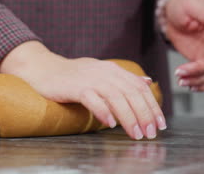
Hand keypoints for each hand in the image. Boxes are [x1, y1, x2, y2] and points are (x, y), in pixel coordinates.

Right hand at [0, 41, 166, 139]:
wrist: (43, 69)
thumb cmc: (73, 75)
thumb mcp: (101, 72)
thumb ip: (124, 78)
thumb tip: (148, 82)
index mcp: (113, 70)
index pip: (139, 88)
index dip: (152, 106)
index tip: (160, 124)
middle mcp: (104, 72)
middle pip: (131, 93)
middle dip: (144, 114)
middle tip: (151, 133)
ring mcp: (90, 79)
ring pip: (116, 97)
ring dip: (128, 117)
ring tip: (136, 134)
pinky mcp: (75, 87)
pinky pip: (92, 99)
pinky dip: (103, 111)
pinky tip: (110, 123)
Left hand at [165, 0, 203, 91]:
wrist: (171, 14)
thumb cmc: (183, 5)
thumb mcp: (191, 5)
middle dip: (200, 72)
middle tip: (181, 73)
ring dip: (196, 80)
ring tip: (180, 80)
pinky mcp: (199, 60)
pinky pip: (203, 77)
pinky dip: (197, 84)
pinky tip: (187, 84)